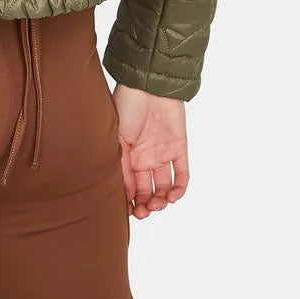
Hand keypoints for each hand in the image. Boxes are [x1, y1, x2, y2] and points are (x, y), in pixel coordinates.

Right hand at [112, 84, 188, 219]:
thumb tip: (124, 195)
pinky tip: (172, 196)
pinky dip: (179, 189)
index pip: (129, 187)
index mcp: (127, 156)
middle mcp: (144, 158)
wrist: (147, 86)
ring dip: (161, 201)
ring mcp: (162, 154)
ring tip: (157, 204)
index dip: (130, 202)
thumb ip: (121, 166)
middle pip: (147, 191)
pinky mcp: (179, 149)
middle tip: (144, 211)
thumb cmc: (126, 106)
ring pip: (164, 187)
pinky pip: (182, 174)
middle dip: (145, 205)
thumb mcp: (117, 139)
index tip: (129, 212)